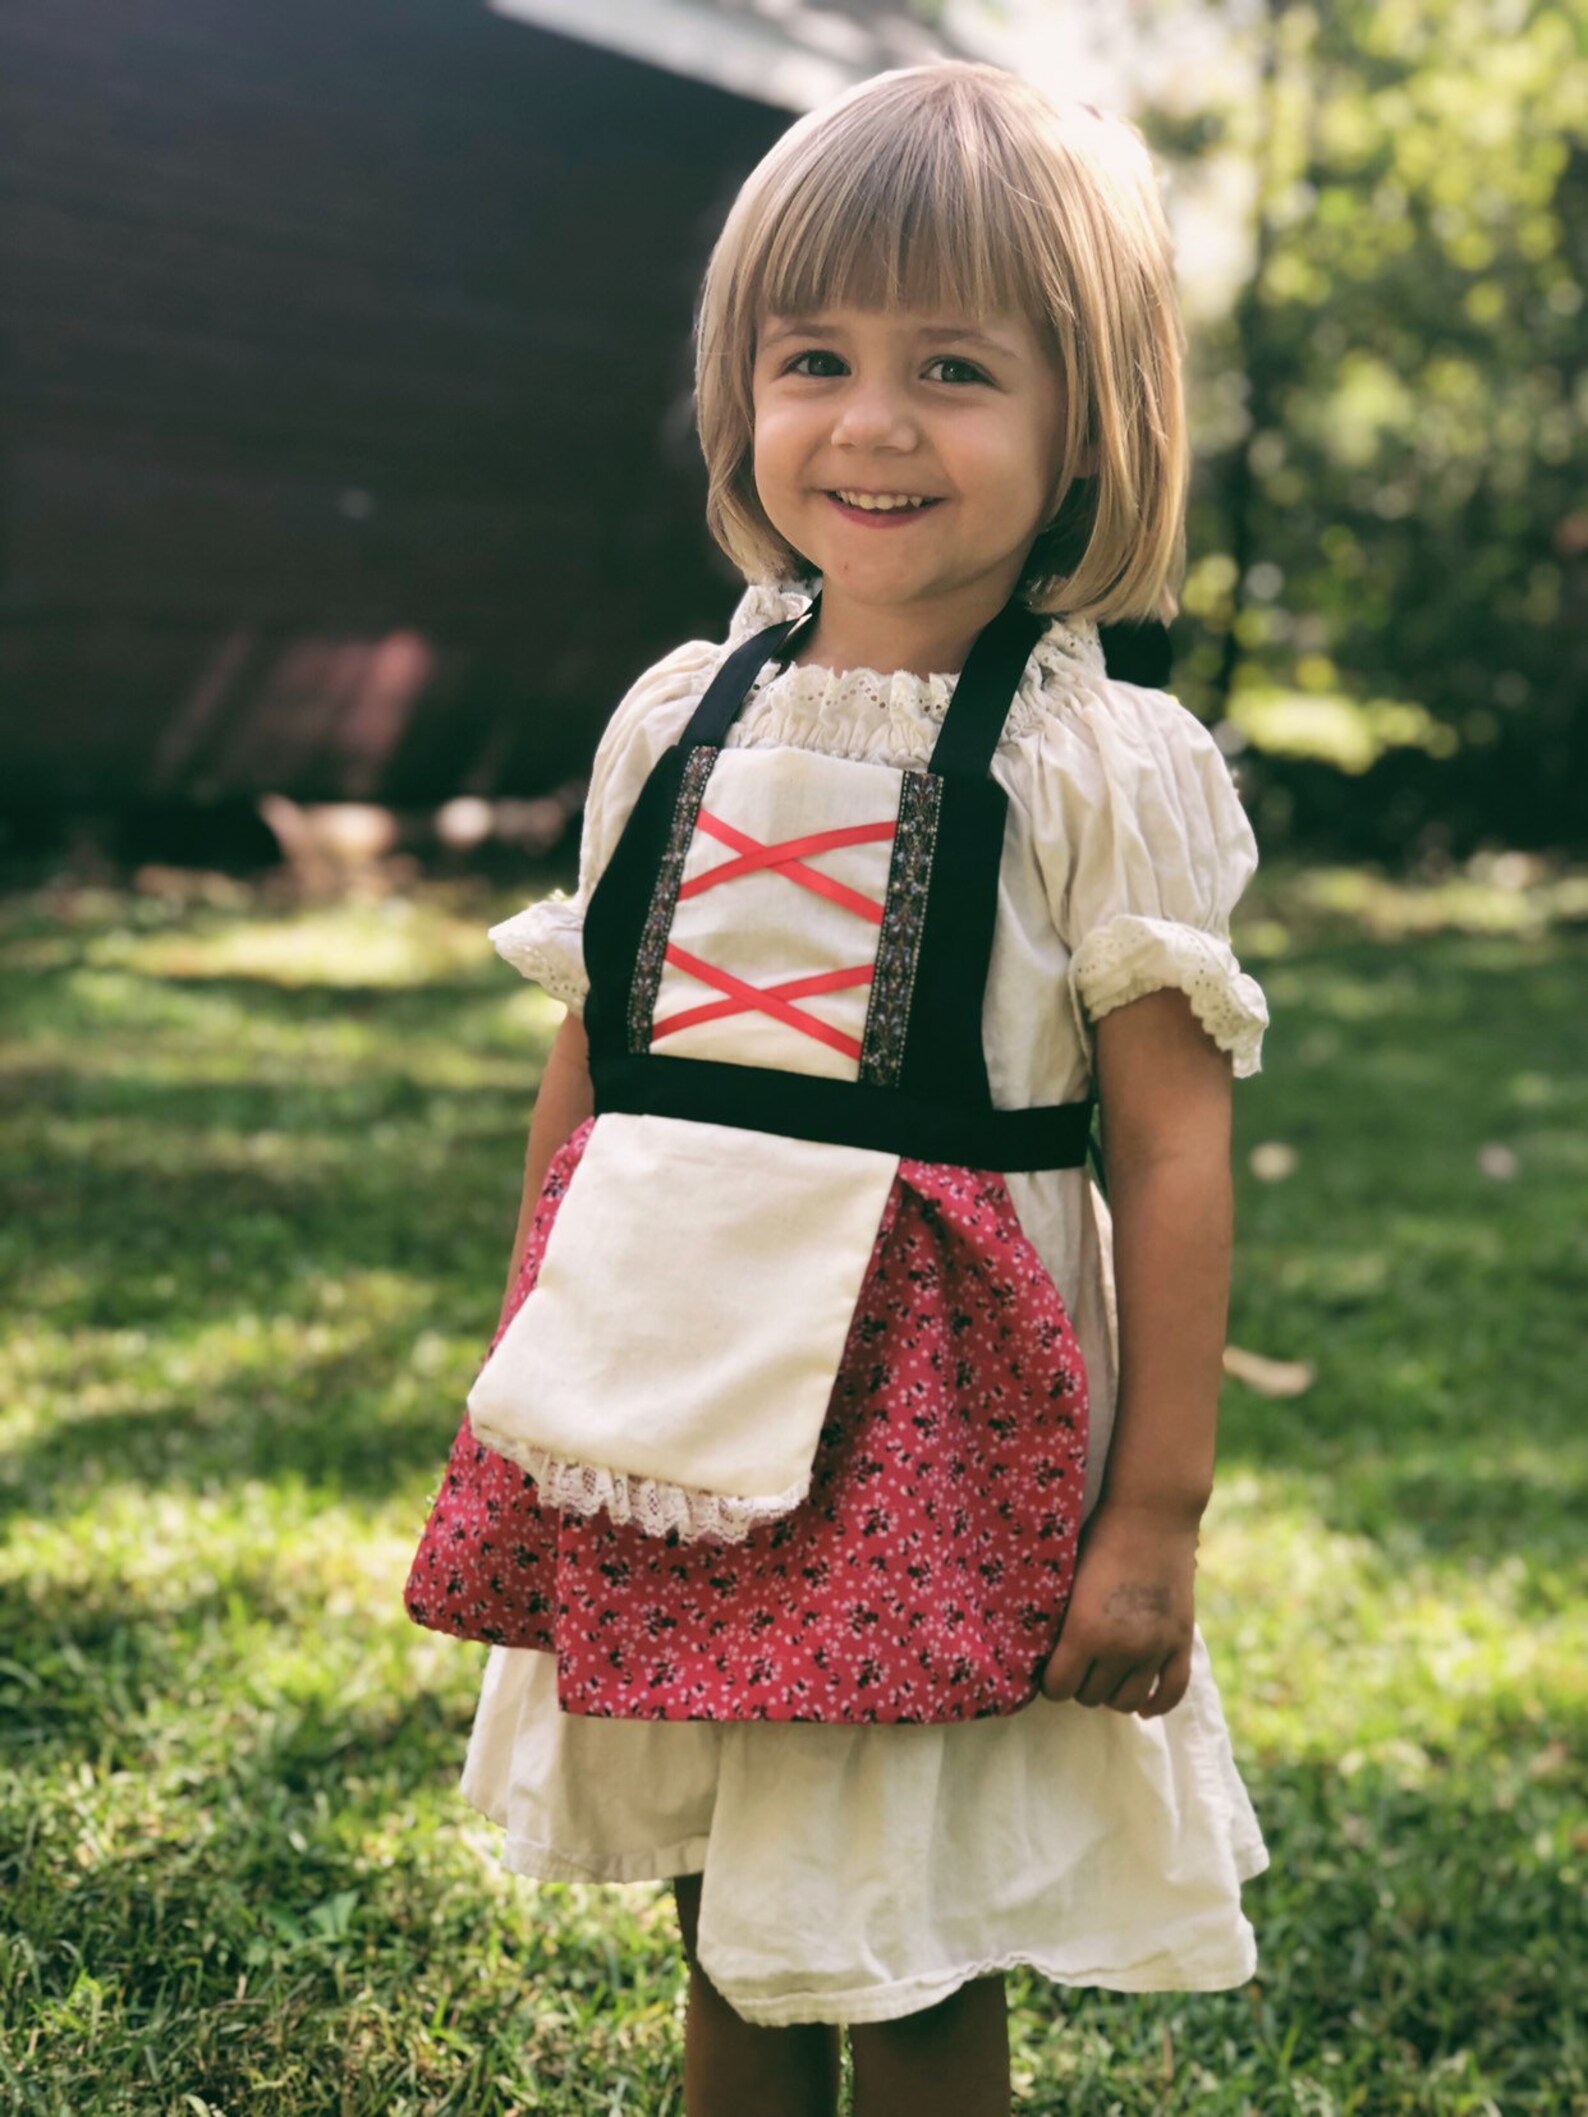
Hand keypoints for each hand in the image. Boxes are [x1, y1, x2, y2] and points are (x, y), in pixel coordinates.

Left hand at [1041, 1500, 1198, 1718]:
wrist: (1150, 1515)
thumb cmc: (1099, 1537)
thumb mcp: (1067, 1578)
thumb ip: (1060, 1620)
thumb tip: (1038, 1650)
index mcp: (1084, 1632)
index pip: (1058, 1689)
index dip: (1051, 1682)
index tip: (1051, 1671)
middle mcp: (1120, 1648)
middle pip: (1092, 1697)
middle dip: (1081, 1685)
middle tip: (1078, 1668)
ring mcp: (1154, 1648)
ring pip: (1128, 1701)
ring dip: (1113, 1694)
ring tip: (1105, 1678)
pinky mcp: (1180, 1642)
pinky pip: (1172, 1692)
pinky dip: (1157, 1705)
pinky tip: (1144, 1706)